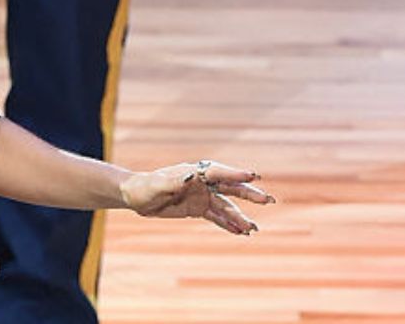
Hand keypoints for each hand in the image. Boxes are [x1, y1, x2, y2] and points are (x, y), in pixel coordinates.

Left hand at [120, 159, 274, 234]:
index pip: (218, 172)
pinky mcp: (198, 209)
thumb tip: (189, 176)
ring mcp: (202, 196)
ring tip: (253, 229)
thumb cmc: (145, 187)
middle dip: (249, 193)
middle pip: (230, 188)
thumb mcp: (157, 185)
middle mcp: (202, 183)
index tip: (253, 175)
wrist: (136, 196)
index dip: (235, 173)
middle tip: (268, 200)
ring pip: (226, 207)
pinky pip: (216, 217)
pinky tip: (240, 232)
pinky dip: (228, 224)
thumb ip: (173, 181)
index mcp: (193, 172)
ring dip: (240, 216)